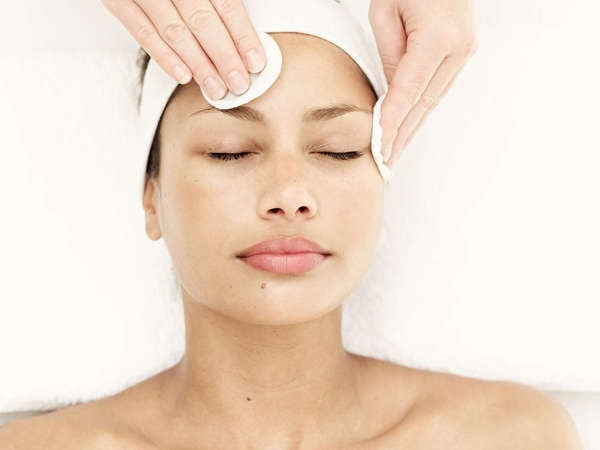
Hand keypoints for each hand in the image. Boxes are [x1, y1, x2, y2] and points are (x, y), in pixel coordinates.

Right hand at [101, 0, 265, 99]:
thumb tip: (242, 27)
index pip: (227, 6)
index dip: (243, 37)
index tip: (255, 62)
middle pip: (203, 22)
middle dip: (225, 58)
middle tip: (238, 84)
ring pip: (175, 31)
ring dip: (199, 65)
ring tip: (215, 88)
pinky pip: (142, 31)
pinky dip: (164, 56)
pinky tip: (182, 75)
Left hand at [369, 0, 478, 166]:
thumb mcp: (385, 11)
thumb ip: (389, 55)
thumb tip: (392, 92)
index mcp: (437, 37)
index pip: (407, 93)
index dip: (392, 124)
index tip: (380, 148)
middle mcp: (457, 48)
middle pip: (422, 103)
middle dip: (401, 136)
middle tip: (385, 163)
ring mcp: (464, 51)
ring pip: (432, 100)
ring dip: (412, 127)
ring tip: (395, 152)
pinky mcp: (463, 51)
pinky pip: (437, 88)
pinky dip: (421, 110)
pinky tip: (409, 126)